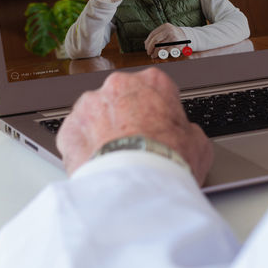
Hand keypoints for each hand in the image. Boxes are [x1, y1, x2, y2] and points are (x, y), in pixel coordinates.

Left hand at [56, 67, 211, 181]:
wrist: (135, 186)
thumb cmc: (167, 162)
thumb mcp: (198, 143)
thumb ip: (186, 130)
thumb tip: (186, 137)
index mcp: (153, 82)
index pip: (156, 89)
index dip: (158, 111)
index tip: (158, 127)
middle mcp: (118, 86)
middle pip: (122, 98)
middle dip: (126, 118)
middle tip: (136, 144)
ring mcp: (89, 105)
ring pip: (95, 115)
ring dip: (102, 132)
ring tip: (115, 159)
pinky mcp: (68, 128)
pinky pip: (75, 137)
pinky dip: (83, 150)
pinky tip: (97, 166)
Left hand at [144, 23, 186, 57]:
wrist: (186, 36)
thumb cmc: (172, 34)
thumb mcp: (165, 31)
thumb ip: (156, 35)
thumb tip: (145, 43)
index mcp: (165, 26)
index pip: (153, 34)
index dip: (148, 42)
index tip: (146, 47)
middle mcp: (169, 31)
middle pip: (155, 41)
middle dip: (150, 48)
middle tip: (148, 52)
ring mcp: (173, 38)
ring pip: (160, 47)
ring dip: (155, 53)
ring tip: (153, 55)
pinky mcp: (177, 45)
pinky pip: (166, 51)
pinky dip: (161, 55)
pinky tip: (160, 55)